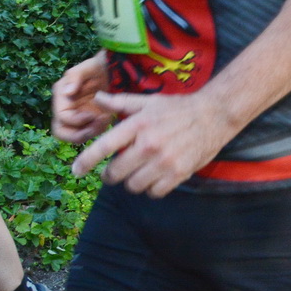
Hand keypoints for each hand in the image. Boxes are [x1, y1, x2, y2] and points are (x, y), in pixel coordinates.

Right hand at [52, 52, 112, 143]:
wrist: (112, 70)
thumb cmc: (98, 67)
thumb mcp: (89, 66)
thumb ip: (76, 75)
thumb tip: (67, 92)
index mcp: (62, 96)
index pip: (62, 118)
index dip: (77, 121)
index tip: (94, 115)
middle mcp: (65, 108)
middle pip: (61, 133)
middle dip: (78, 135)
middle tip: (97, 127)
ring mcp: (77, 116)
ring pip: (75, 136)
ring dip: (91, 133)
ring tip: (107, 121)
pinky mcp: (89, 121)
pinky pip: (89, 132)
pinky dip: (98, 130)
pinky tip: (110, 118)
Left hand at [73, 90, 237, 197]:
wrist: (215, 115)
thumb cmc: (178, 108)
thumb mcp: (149, 101)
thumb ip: (121, 102)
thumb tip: (97, 97)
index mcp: (138, 125)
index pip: (103, 147)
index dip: (85, 161)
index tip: (76, 170)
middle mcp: (149, 144)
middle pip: (115, 173)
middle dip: (112, 174)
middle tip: (116, 170)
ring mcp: (164, 161)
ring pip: (133, 186)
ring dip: (132, 182)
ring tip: (139, 172)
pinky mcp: (178, 173)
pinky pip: (154, 192)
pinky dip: (151, 188)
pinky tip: (155, 177)